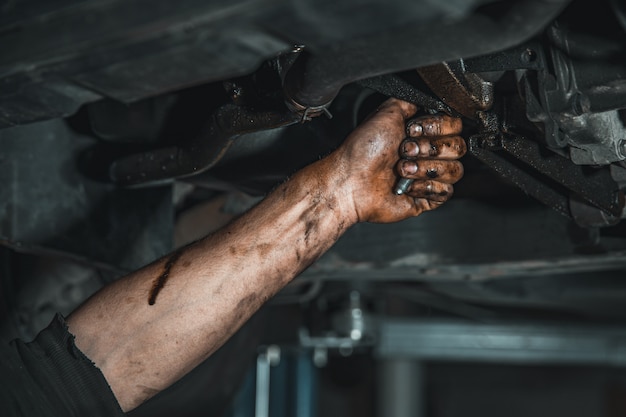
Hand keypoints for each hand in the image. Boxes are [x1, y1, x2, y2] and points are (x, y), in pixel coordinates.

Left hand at [333, 97, 465, 222]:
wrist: (351, 181)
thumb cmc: (363, 151)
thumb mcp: (387, 112)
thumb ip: (412, 101)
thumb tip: (429, 98)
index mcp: (422, 132)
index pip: (455, 125)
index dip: (437, 127)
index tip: (413, 130)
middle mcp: (427, 153)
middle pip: (458, 148)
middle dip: (429, 149)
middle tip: (404, 150)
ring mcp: (428, 176)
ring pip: (454, 171)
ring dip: (425, 169)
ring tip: (402, 169)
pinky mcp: (427, 198)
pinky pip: (446, 192)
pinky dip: (425, 187)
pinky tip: (407, 186)